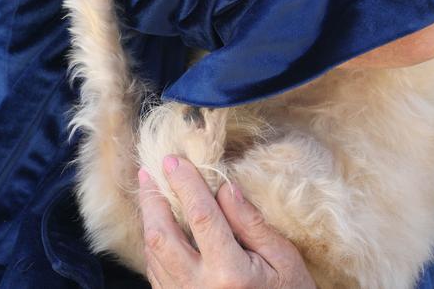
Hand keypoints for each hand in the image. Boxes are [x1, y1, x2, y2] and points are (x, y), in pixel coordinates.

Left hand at [137, 155, 316, 288]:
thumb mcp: (284, 259)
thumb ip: (252, 223)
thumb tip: (225, 187)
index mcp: (230, 274)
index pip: (201, 216)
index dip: (185, 183)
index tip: (174, 159)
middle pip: (162, 236)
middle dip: (152, 200)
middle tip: (148, 171)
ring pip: (153, 255)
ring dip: (149, 220)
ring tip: (149, 192)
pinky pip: (157, 274)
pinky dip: (154, 245)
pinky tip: (158, 226)